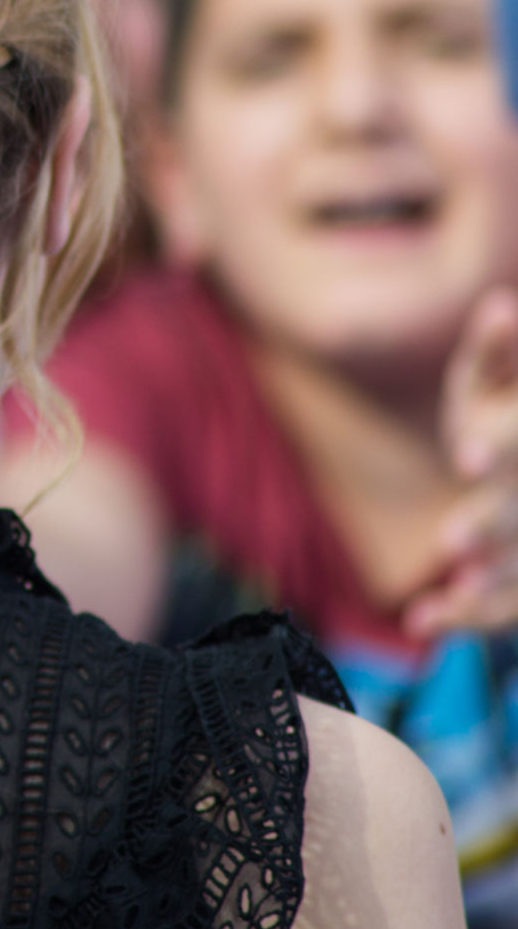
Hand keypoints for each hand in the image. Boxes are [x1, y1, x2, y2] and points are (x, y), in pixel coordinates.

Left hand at [405, 289, 517, 637]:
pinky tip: (420, 620)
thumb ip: (496, 348)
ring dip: (488, 585)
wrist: (508, 459)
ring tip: (441, 596)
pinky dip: (469, 617)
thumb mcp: (497, 376)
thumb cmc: (503, 409)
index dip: (498, 448)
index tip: (466, 459)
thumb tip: (496, 308)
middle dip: (491, 525)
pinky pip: (505, 608)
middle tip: (450, 540)